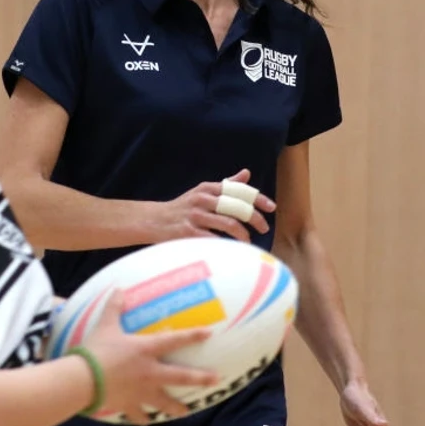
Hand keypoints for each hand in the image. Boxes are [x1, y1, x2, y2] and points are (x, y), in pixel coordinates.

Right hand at [82, 291, 217, 423]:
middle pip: (181, 377)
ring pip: (165, 402)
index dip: (192, 335)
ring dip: (176, 407)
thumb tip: (119, 289)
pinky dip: (143, 418)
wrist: (84, 379)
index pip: (174, 340)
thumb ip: (114, 308)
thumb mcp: (105, 326)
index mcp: (146, 350)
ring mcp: (141, 391)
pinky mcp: (129, 405)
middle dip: (200, 378)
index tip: (209, 333)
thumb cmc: (97, 350)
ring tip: (185, 411)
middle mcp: (150, 372)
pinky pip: (139, 415)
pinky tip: (146, 421)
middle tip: (216, 380)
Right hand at [152, 169, 275, 243]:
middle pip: (237, 206)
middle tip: (264, 228)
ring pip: (228, 223)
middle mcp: (203, 199)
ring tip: (248, 242)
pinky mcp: (188, 232)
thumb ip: (226, 185)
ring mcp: (195, 216)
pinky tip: (233, 250)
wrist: (153, 220)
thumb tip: (247, 174)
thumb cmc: (182, 207)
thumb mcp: (202, 192)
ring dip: (243, 235)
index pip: (239, 190)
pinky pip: (214, 239)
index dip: (258, 198)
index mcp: (209, 188)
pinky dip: (227, 246)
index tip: (271, 207)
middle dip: (254, 218)